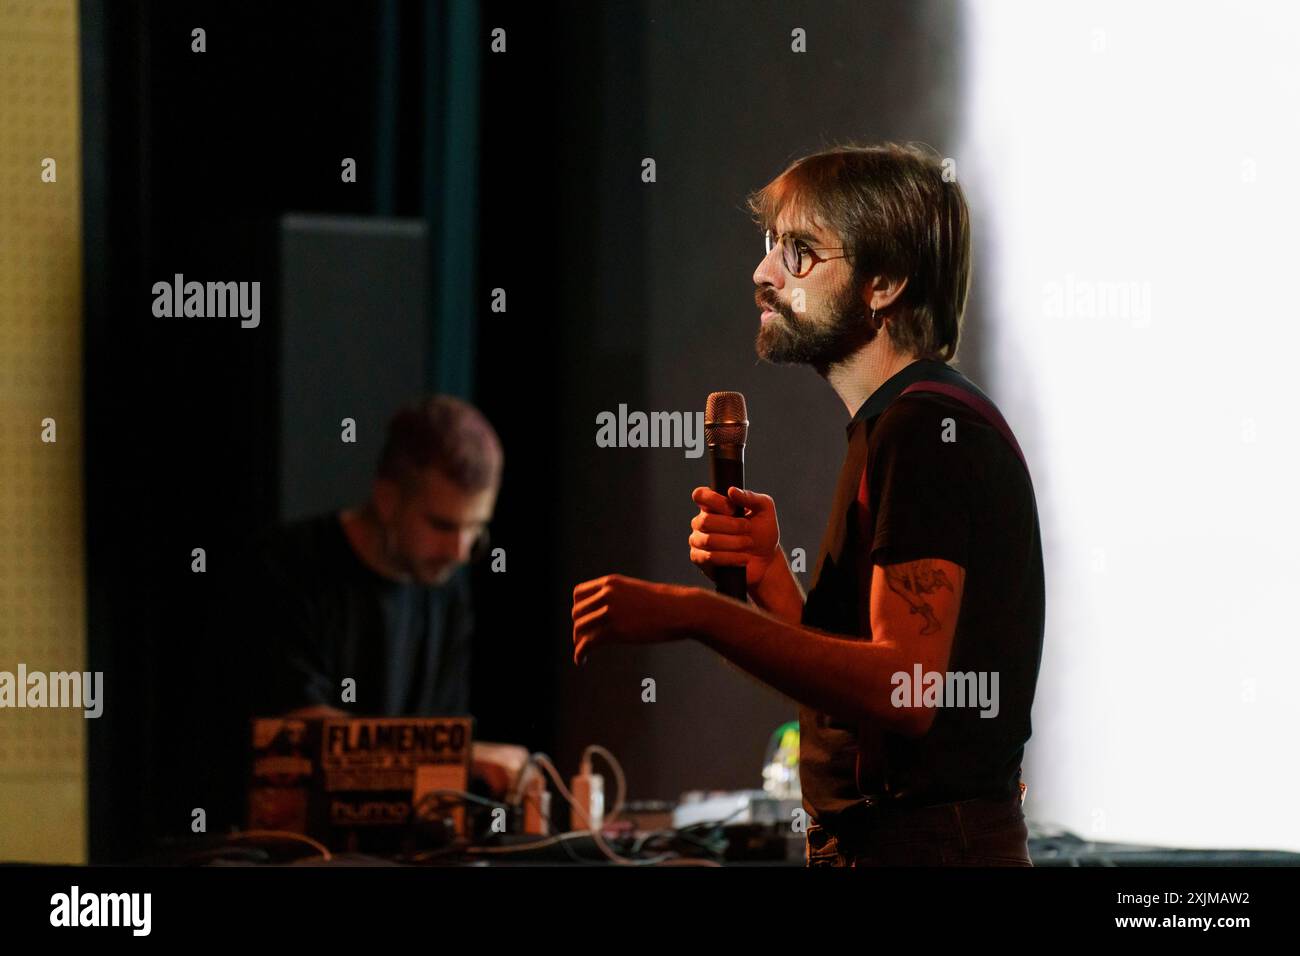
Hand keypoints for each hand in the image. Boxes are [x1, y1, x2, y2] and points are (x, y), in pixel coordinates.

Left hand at [571, 574, 695, 664]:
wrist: (682, 610)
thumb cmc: (664, 603)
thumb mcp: (636, 592)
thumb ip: (618, 597)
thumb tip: (607, 611)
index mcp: (611, 582)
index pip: (578, 594)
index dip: (578, 609)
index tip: (585, 621)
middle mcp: (607, 594)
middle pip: (576, 612)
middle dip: (578, 627)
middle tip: (585, 639)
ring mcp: (611, 611)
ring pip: (579, 628)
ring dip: (579, 642)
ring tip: (584, 652)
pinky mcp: (616, 630)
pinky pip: (588, 643)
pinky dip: (580, 653)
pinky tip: (581, 661)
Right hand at [689, 486, 781, 590]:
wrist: (765, 559)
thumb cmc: (763, 531)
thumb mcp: (764, 510)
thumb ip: (750, 497)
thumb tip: (731, 490)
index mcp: (714, 505)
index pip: (700, 495)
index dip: (714, 501)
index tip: (733, 509)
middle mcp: (702, 521)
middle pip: (705, 520)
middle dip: (732, 527)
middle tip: (748, 530)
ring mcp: (698, 540)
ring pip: (708, 540)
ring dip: (734, 543)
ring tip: (747, 544)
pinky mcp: (699, 558)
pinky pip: (708, 557)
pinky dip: (730, 558)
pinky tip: (742, 558)